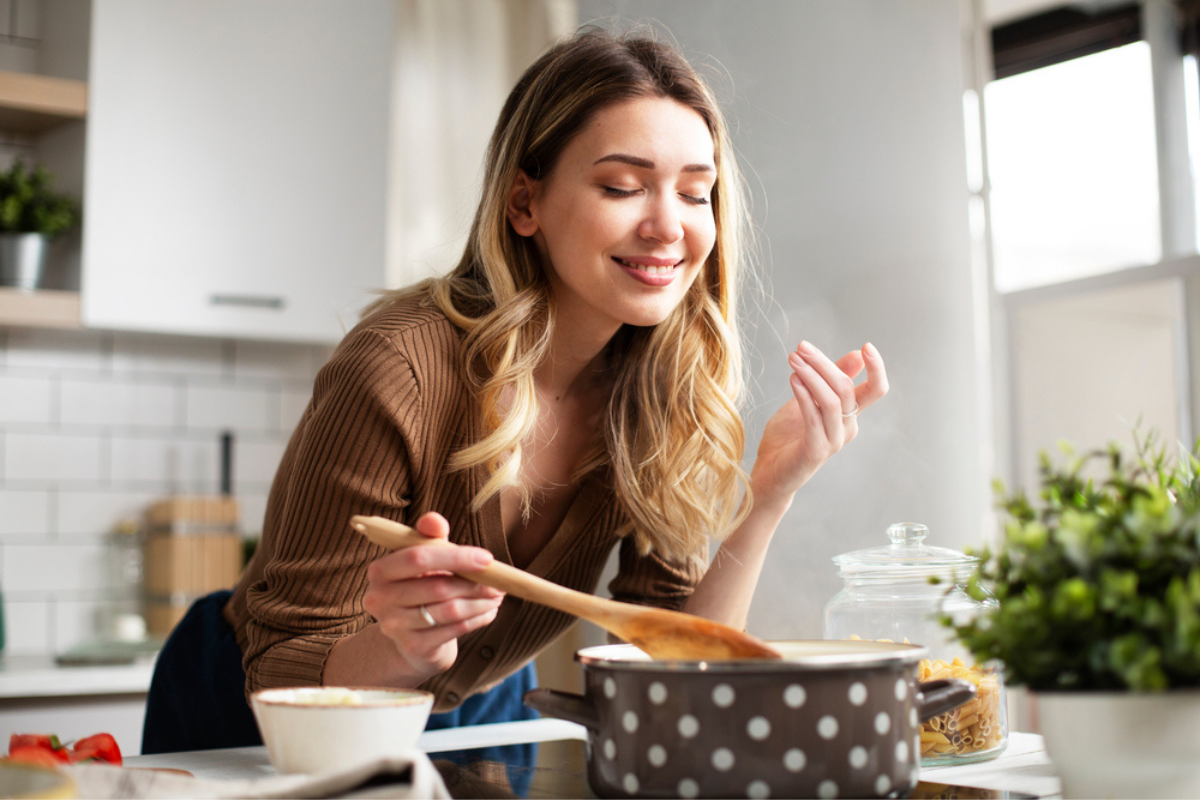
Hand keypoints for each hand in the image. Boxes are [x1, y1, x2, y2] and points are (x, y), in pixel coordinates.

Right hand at [361, 511, 504, 680]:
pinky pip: (454, 630)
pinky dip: (477, 619)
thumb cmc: (421, 587)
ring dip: (481, 602)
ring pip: (450, 610)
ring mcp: (394, 626)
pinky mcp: (412, 647)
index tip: (487, 559)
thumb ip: (429, 537)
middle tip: (499, 583)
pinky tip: (488, 612)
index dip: (456, 557)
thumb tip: (434, 520)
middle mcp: (379, 599)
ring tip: (497, 596)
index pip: (418, 557)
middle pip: (438, 587)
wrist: (410, 638)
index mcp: (380, 570)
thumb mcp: (424, 559)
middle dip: (475, 584)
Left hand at [750, 341, 888, 506]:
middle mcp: (847, 428)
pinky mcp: (816, 451)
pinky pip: (814, 418)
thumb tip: (856, 355)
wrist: (769, 475)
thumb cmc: (787, 438)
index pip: (876, 390)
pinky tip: (792, 379)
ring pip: (832, 401)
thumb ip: (827, 380)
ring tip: (793, 359)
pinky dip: (804, 395)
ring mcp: (833, 441)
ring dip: (812, 375)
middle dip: (824, 363)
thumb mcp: (807, 401)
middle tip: (802, 347)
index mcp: (849, 415)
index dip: (877, 369)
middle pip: (846, 388)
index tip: (866, 346)